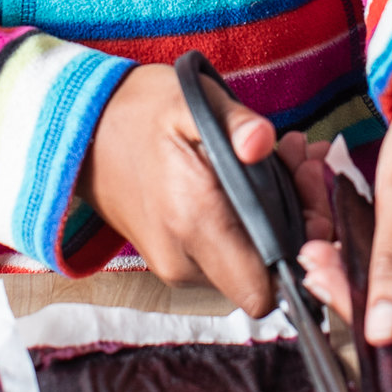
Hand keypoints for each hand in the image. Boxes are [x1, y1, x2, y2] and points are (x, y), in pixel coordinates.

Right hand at [78, 65, 279, 314]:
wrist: (80, 133)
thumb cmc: (140, 112)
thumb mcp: (192, 102)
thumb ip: (234, 123)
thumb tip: (262, 141)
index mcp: (193, 220)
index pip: (263, 290)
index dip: (302, 251)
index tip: (311, 200)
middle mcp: (184, 258)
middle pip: (268, 276)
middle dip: (299, 223)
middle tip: (303, 163)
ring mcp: (176, 266)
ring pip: (252, 265)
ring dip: (279, 217)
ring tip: (284, 158)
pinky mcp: (174, 261)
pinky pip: (228, 256)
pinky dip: (253, 222)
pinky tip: (258, 175)